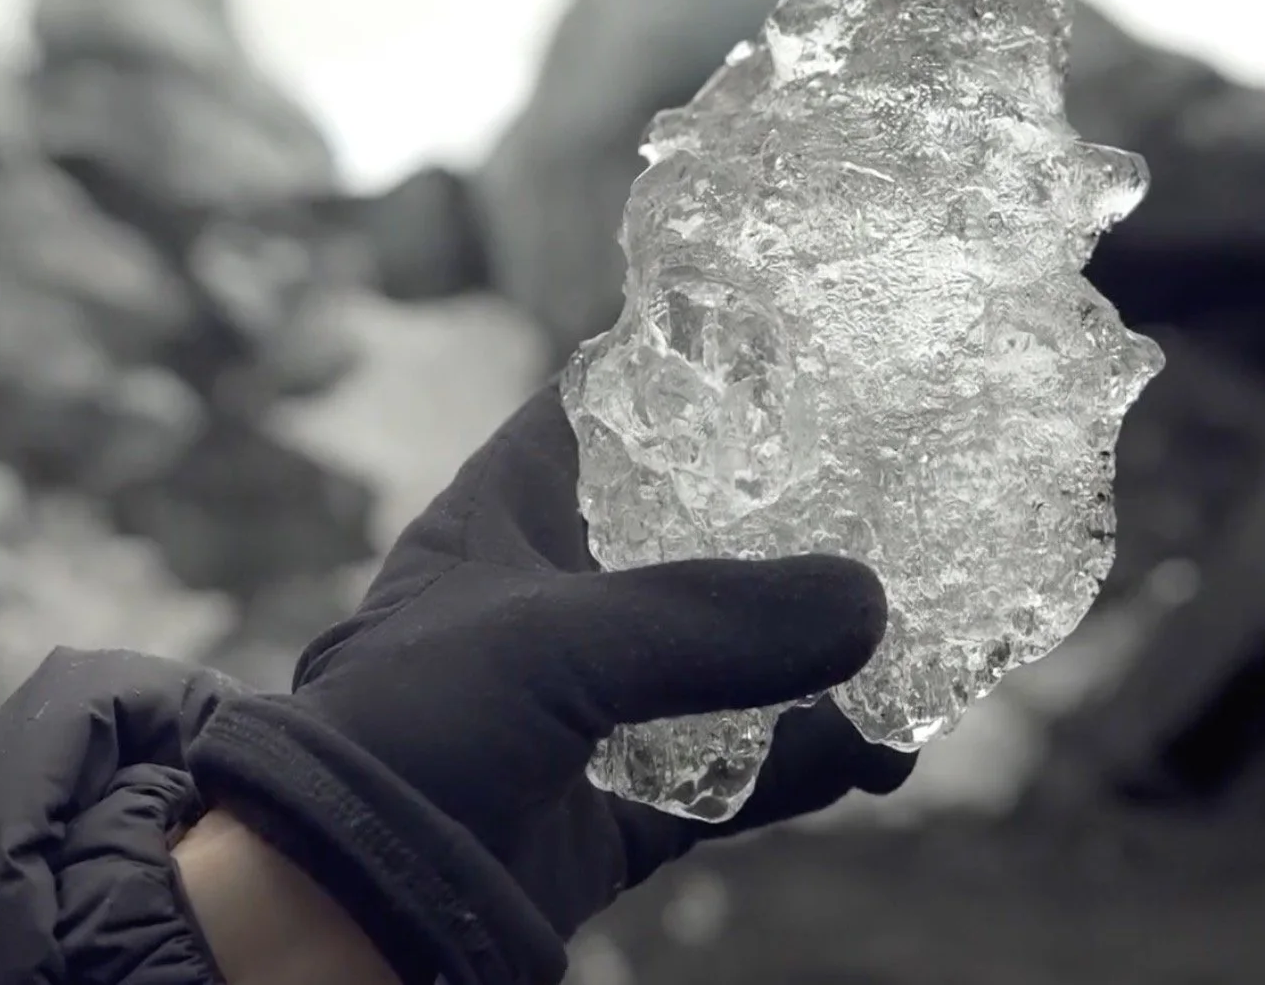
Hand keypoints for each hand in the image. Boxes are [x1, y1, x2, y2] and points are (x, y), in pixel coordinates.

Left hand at [187, 385, 915, 984]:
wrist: (350, 906)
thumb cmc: (410, 735)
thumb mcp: (554, 643)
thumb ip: (707, 621)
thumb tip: (867, 605)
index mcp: (498, 526)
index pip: (595, 419)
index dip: (679, 381)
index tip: (785, 357)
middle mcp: (548, 608)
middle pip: (684, 542)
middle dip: (781, 529)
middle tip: (885, 500)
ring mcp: (589, 711)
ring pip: (725, 665)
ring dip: (815, 658)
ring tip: (915, 635)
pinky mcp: (621, 807)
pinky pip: (736, 775)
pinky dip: (808, 764)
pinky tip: (883, 749)